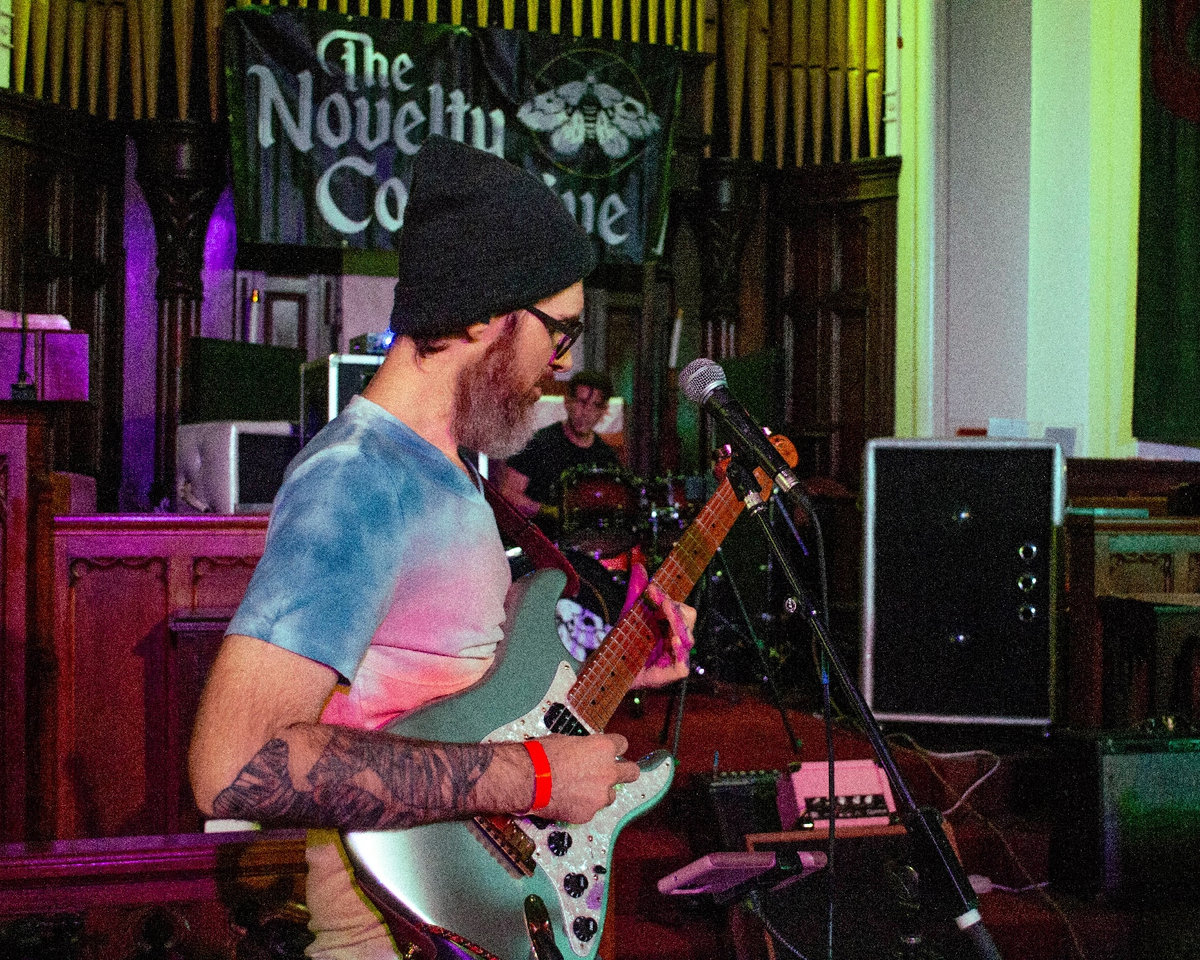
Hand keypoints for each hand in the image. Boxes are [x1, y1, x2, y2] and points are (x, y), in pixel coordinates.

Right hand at [535, 733, 638, 822]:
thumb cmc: (541, 756)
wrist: (527, 780)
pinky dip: (582, 806)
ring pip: (610, 795)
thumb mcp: (565, 741)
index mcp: (602, 748)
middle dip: (625, 772)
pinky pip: (591, 809)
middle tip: (614, 773)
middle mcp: (608, 772)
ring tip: (579, 790)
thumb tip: (582, 751)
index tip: (610, 752)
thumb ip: (582, 748)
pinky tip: (567, 801)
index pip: (622, 744)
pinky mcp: (589, 813)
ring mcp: (600, 795)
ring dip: (600, 792)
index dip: (615, 748)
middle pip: (632, 772)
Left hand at [620, 563, 695, 688]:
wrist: (610, 666)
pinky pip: (683, 667)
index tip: (651, 589)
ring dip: (679, 627)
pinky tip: (675, 642)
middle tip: (663, 604)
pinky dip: (681, 655)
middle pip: (688, 619)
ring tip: (669, 618)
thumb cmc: (626, 640)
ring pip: (688, 640)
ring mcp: (675, 657)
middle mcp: (676, 638)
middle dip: (676, 611)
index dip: (667, 597)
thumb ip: (637, 591)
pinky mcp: (670, 674)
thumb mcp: (630, 613)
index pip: (679, 606)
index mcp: (670, 623)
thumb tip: (639, 566)